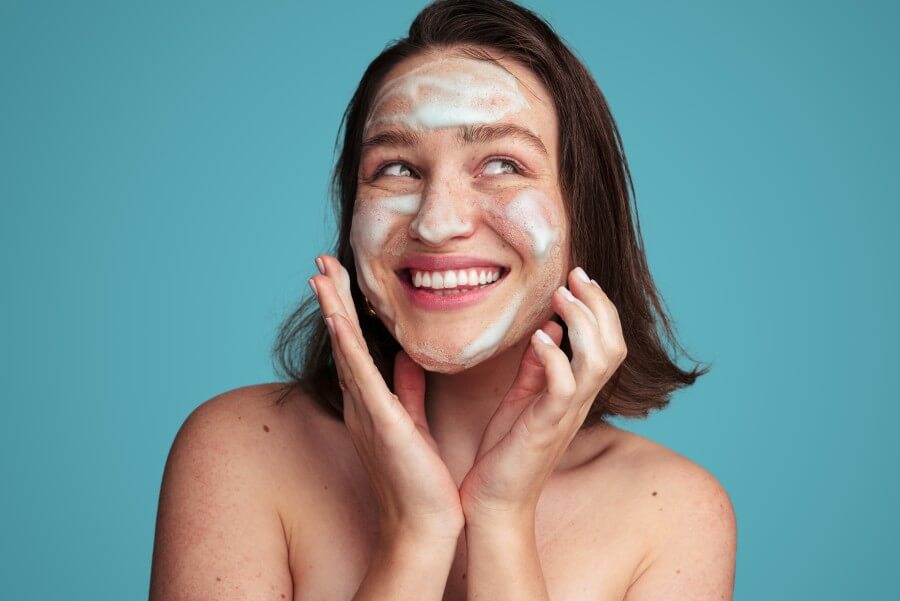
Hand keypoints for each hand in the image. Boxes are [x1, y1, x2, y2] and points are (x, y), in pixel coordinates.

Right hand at [309, 255, 463, 541]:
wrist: (423, 523)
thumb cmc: (419, 477)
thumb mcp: (412, 421)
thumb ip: (407, 388)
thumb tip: (408, 356)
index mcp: (370, 401)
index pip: (355, 345)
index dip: (346, 309)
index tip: (340, 276)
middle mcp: (360, 402)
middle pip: (343, 340)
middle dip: (332, 299)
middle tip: (321, 262)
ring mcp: (367, 411)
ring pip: (346, 351)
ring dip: (333, 311)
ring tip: (321, 275)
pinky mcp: (381, 423)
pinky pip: (362, 378)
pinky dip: (349, 347)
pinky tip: (340, 320)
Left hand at [458, 267, 627, 525]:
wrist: (495, 500)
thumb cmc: (507, 450)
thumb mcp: (523, 398)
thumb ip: (537, 366)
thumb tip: (545, 330)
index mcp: (576, 391)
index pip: (606, 341)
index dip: (598, 306)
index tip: (576, 277)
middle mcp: (580, 400)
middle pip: (614, 344)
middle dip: (598, 304)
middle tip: (575, 276)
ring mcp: (566, 413)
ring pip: (600, 360)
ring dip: (582, 322)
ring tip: (560, 298)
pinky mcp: (546, 426)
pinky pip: (564, 386)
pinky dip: (555, 356)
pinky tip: (539, 339)